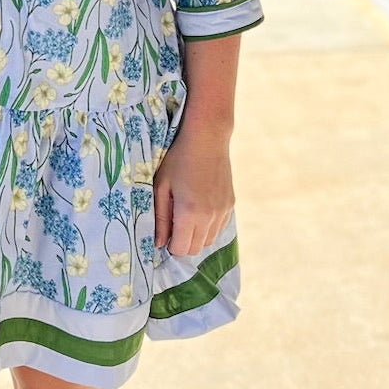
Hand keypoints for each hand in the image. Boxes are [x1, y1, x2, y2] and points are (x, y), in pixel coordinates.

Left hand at [152, 120, 234, 257]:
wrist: (207, 139)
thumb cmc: (177, 160)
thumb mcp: (161, 187)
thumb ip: (160, 218)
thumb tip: (158, 243)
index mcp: (189, 213)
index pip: (180, 249)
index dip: (169, 244)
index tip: (165, 231)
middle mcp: (209, 217)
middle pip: (195, 249)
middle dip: (182, 242)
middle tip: (173, 223)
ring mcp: (223, 212)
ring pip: (208, 241)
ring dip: (196, 236)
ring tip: (186, 215)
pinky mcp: (231, 205)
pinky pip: (219, 228)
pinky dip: (208, 226)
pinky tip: (200, 208)